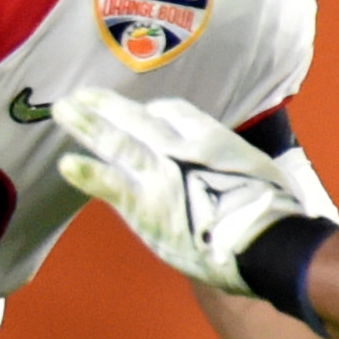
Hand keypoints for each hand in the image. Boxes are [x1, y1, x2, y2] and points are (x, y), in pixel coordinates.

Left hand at [58, 88, 310, 295]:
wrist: (268, 242)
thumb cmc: (275, 213)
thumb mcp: (262, 171)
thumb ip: (234, 165)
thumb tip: (232, 171)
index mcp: (212, 138)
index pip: (172, 112)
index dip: (151, 112)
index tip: (139, 114)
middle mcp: (182, 149)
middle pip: (137, 119)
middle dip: (106, 106)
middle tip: (79, 96)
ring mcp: (160, 175)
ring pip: (117, 142)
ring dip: (87, 125)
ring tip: (63, 109)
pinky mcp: (146, 205)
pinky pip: (111, 185)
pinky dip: (88, 173)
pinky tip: (66, 164)